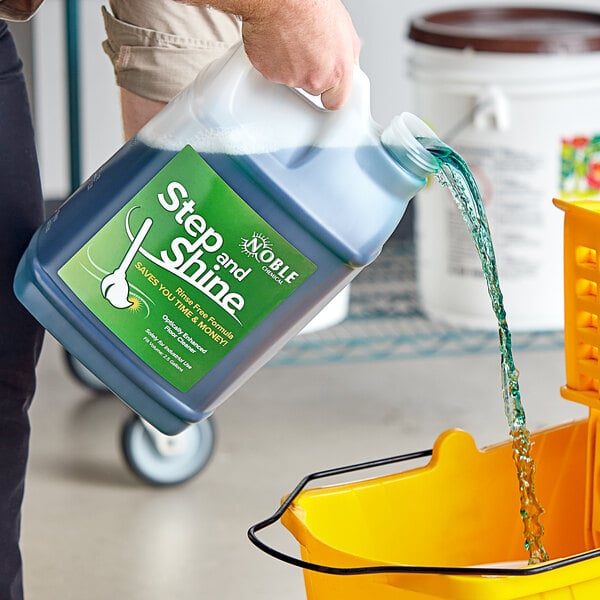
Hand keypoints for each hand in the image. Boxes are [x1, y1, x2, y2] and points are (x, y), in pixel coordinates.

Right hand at [241, 0, 360, 108]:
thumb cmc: (309, 5)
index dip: (331, 94)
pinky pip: (274, 72)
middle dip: (312, 73)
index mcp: (337, 71)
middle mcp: (315, 79)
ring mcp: (291, 78)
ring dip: (293, 65)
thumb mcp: (344, 27)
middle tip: (308, 49)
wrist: (279, 0)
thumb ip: (347, 54)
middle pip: (314, 89)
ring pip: (293, 80)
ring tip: (293, 39)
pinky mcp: (270, 74)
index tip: (329, 89)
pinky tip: (280, 41)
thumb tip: (347, 62)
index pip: (336, 101)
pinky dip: (275, 61)